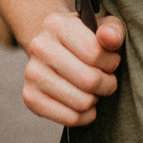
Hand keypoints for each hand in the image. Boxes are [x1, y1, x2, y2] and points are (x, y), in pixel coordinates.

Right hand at [24, 9, 123, 127]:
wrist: (56, 49)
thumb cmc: (87, 39)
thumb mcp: (104, 27)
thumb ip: (113, 31)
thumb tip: (110, 39)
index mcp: (56, 24)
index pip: (94, 53)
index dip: (111, 62)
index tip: (111, 61)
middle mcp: (39, 47)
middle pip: (89, 80)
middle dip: (107, 83)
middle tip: (106, 78)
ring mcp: (31, 73)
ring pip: (81, 102)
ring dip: (95, 99)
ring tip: (93, 89)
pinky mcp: (29, 97)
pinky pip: (69, 118)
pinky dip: (84, 116)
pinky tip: (85, 104)